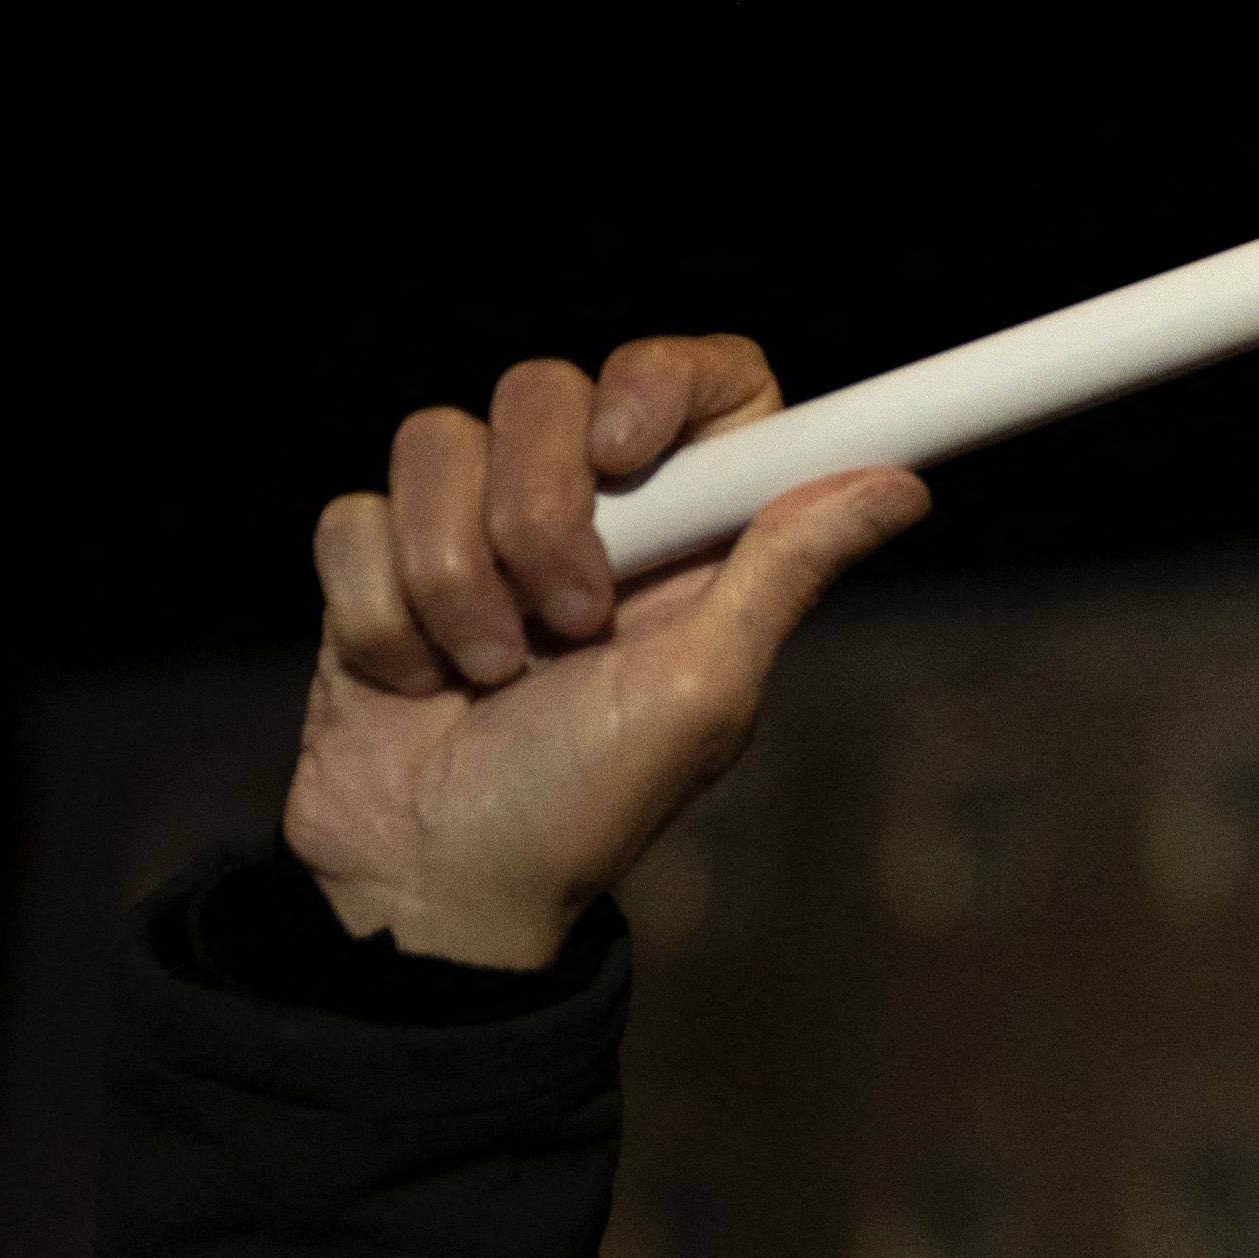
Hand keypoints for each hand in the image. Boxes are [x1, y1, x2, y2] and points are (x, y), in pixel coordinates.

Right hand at [291, 335, 925, 966]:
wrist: (434, 878)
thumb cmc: (583, 803)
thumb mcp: (704, 691)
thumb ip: (785, 570)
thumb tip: (902, 485)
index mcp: (690, 532)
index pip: (706, 379)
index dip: (663, 379)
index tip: (626, 450)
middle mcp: (590, 512)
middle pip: (545, 388)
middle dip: (539, 514)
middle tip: (567, 625)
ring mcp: (474, 529)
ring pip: (436, 442)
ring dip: (454, 577)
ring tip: (490, 671)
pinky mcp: (380, 562)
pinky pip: (356, 515)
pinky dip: (381, 612)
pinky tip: (413, 677)